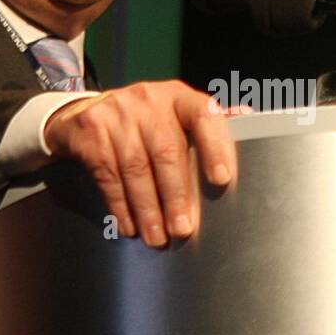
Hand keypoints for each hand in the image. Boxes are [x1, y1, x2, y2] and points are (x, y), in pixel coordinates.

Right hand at [42, 80, 240, 246]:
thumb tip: (250, 120)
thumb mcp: (175, 114)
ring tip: (157, 237)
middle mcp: (149, 100)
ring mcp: (117, 114)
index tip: (222, 179)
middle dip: (176, 195)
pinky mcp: (91, 132)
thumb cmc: (144, 120)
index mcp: (178, 97)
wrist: (84, 113)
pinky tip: (130, 226)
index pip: (204, 115)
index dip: (215, 146)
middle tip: (184, 229)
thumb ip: (209, 122)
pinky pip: (108, 175)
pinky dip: (120, 206)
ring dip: (148, 209)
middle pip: (166, 151)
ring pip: (136, 168)